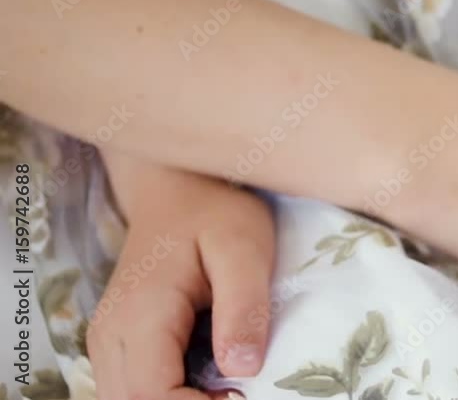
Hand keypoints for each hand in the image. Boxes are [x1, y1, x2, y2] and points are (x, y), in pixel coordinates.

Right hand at [87, 153, 274, 399]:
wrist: (177, 186)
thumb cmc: (215, 212)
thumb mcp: (244, 248)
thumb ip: (244, 307)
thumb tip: (242, 369)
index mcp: (140, 313)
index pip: (151, 395)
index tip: (240, 398)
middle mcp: (110, 333)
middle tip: (236, 396)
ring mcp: (107, 339)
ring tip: (224, 392)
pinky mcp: (118, 341)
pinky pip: (132, 388)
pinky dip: (166, 396)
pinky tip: (205, 385)